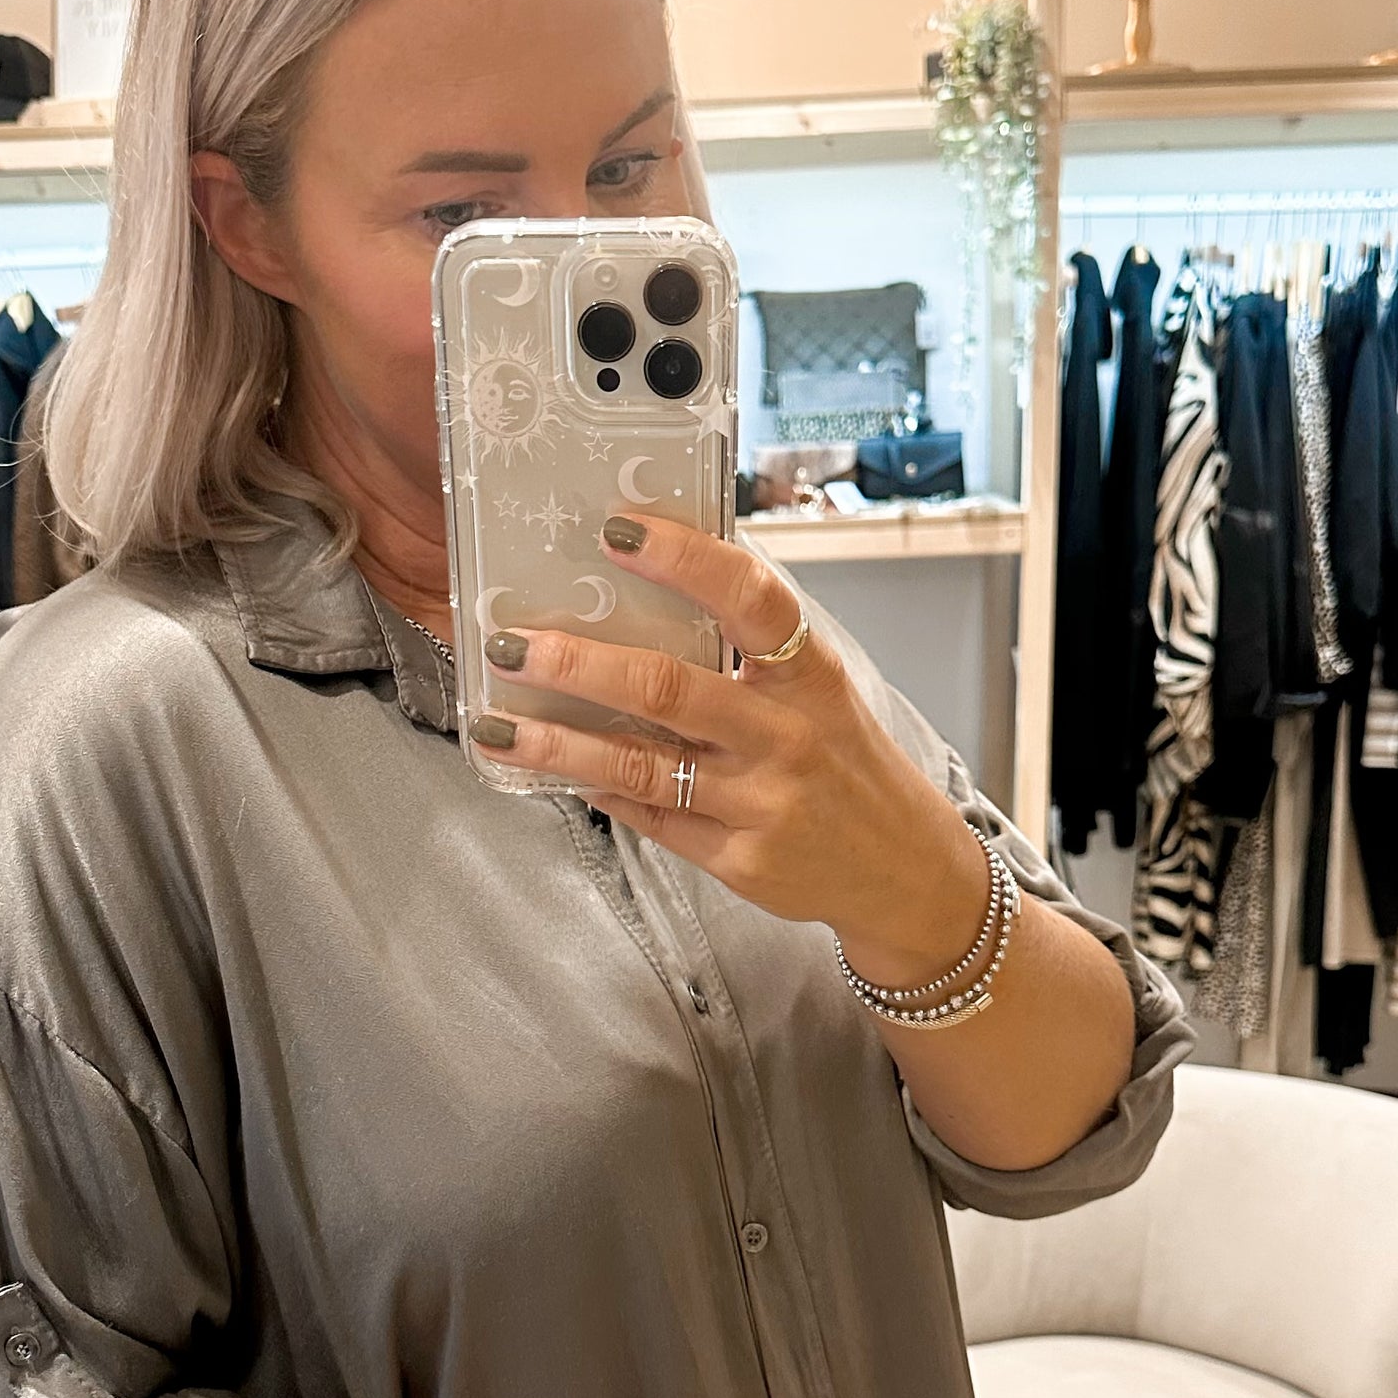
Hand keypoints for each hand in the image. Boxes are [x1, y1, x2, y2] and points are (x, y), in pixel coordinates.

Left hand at [473, 510, 985, 977]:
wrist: (902, 868)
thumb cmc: (845, 760)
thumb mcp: (819, 690)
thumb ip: (751, 646)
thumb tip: (650, 582)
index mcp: (810, 674)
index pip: (750, 599)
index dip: (684, 560)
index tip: (616, 530)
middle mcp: (786, 736)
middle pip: (669, 689)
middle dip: (578, 665)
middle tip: (511, 644)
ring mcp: (761, 804)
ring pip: (641, 765)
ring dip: (558, 743)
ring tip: (495, 725)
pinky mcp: (738, 860)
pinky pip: (651, 817)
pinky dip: (598, 789)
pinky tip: (553, 770)